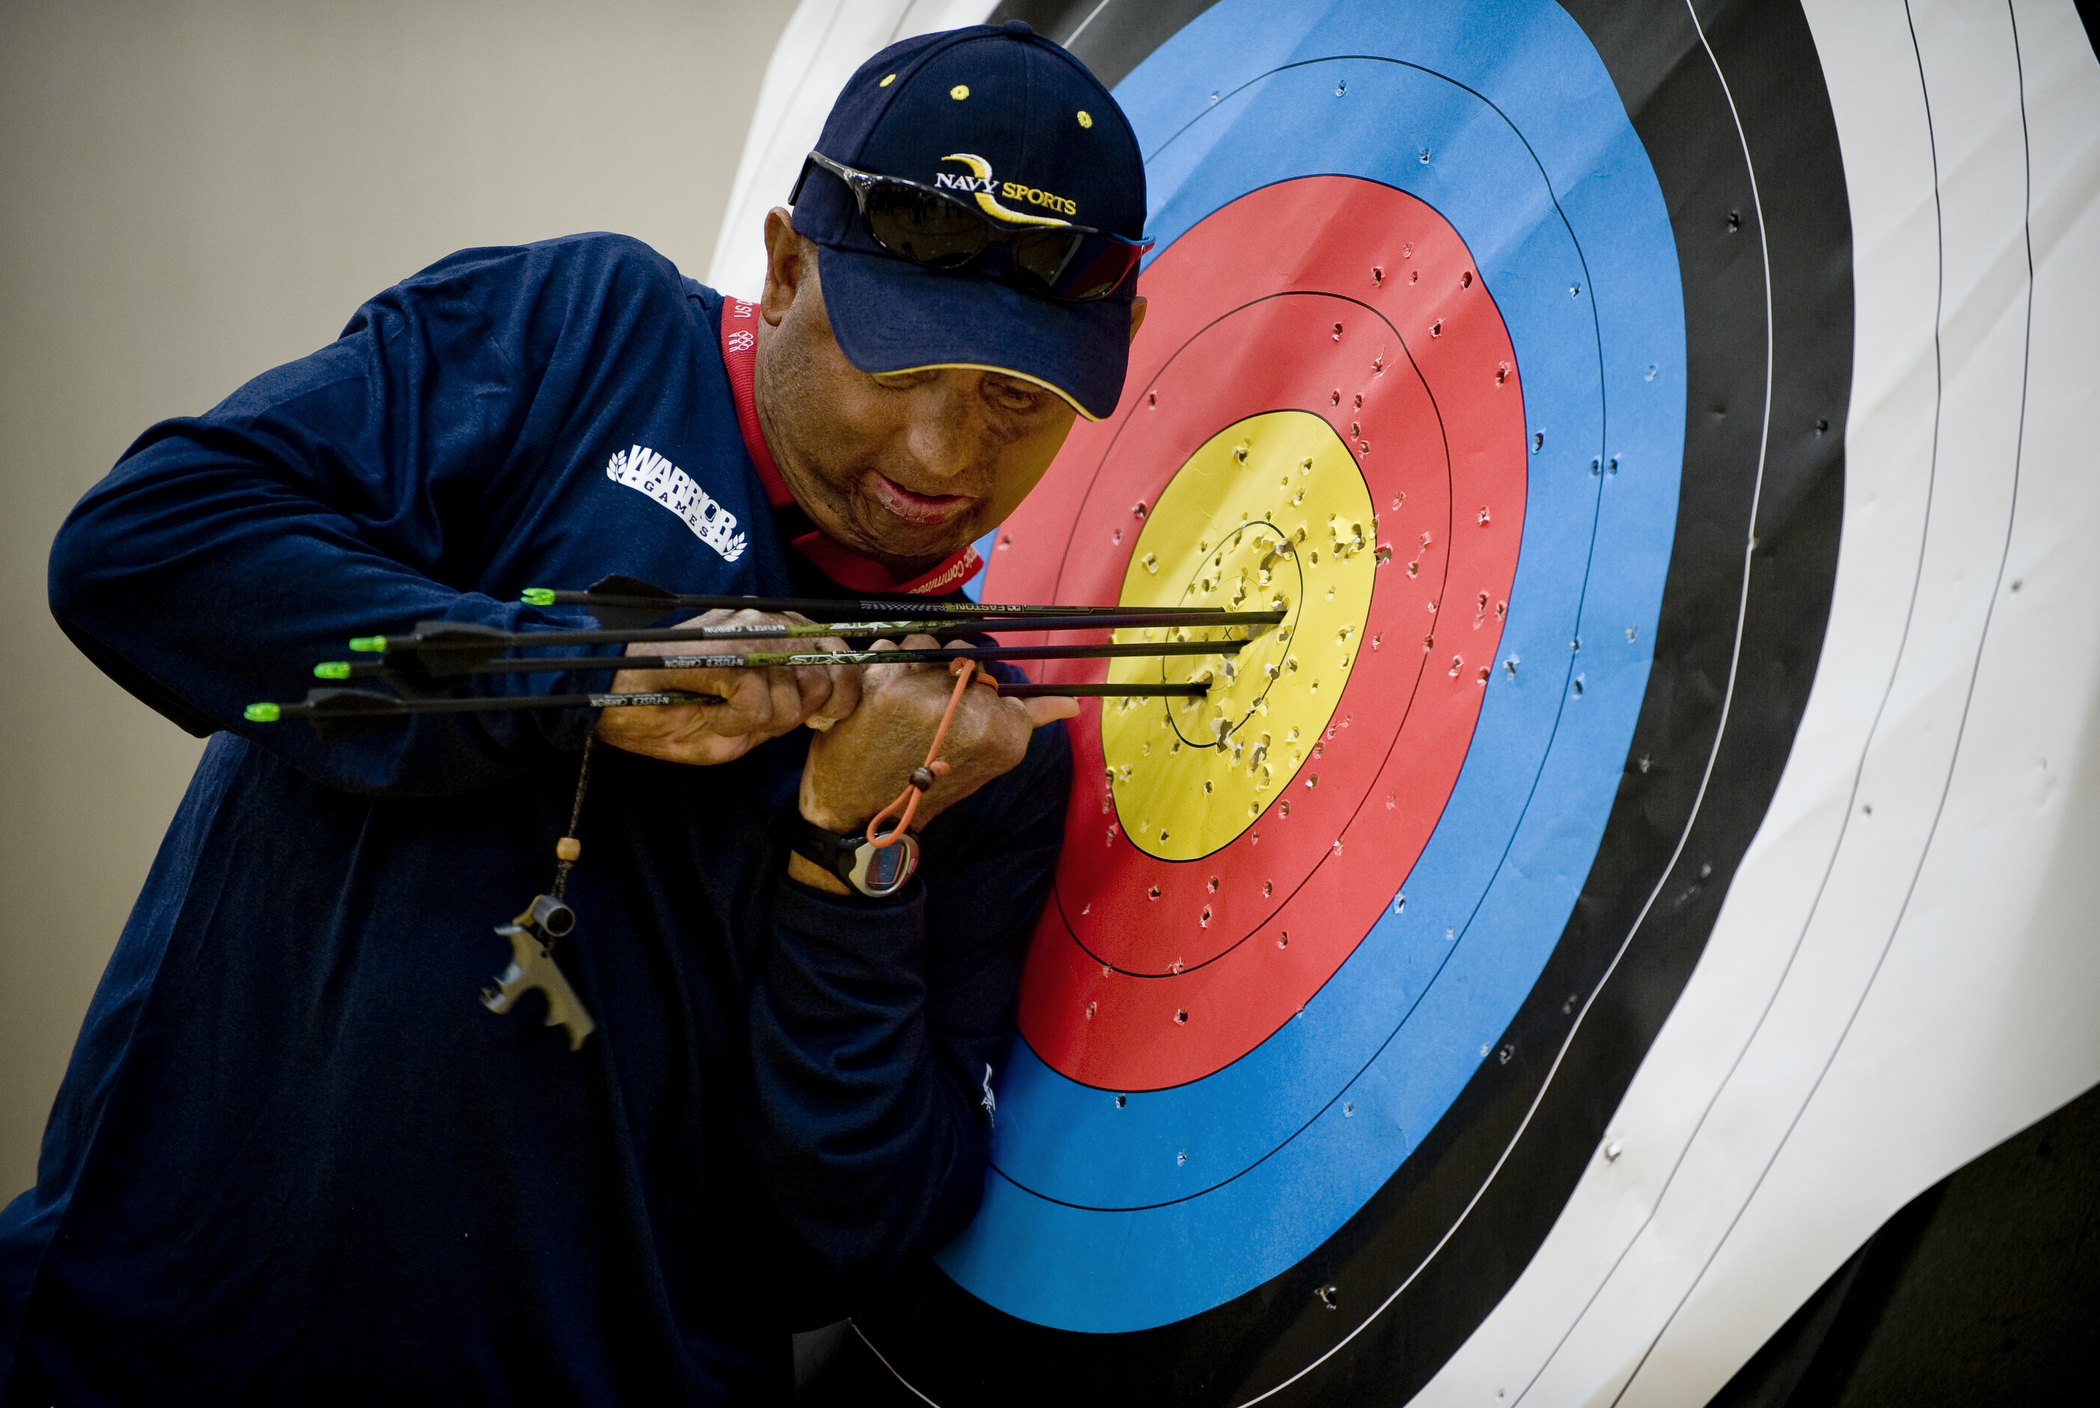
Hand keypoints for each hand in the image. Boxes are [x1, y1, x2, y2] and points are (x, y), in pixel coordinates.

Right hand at [592, 609, 859, 765]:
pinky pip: (758, 704)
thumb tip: (827, 709)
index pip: (840, 654)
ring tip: (722, 712)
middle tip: (754, 719)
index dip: (842, 694)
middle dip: (798, 715)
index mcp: (777, 629)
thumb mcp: (748, 716)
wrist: (612, 697)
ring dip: (760, 722)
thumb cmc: (676, 707)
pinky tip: (709, 712)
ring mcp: (746, 631)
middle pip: (825, 679)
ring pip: (794, 696)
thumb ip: (790, 707)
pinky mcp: (725, 650)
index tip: (820, 718)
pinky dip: (735, 723)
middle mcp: (767, 620)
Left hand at [798, 635, 1076, 833]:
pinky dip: (888, 664)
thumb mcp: (991, 759)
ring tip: (906, 698)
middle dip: (950, 674)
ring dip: (920, 663)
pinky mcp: (882, 678)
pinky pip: (893, 646)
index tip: (958, 715)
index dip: (976, 692)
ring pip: (930, 644)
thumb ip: (1029, 720)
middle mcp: (966, 706)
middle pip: (966, 657)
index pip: (995, 678)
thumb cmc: (931, 785)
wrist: (865, 812)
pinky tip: (884, 694)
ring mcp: (922, 688)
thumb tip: (1073, 705)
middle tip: (929, 710)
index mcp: (1001, 730)